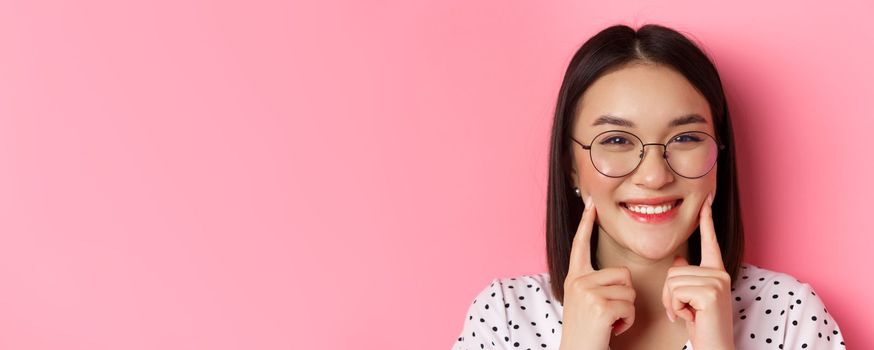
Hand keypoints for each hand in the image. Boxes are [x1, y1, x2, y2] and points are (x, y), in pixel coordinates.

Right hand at [559, 196, 636, 349]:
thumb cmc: (588, 333)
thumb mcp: (587, 302)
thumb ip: (597, 284)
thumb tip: (620, 275)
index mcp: (574, 278)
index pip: (581, 245)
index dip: (586, 223)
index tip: (591, 203)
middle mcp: (577, 281)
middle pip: (622, 273)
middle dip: (625, 296)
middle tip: (609, 315)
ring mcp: (587, 292)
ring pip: (629, 290)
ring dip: (627, 311)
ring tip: (609, 323)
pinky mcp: (599, 305)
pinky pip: (630, 305)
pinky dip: (627, 322)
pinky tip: (612, 329)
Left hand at [661, 192, 734, 349]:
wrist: (713, 347)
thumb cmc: (700, 324)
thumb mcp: (690, 298)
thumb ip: (686, 276)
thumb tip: (680, 259)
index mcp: (715, 272)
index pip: (709, 242)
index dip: (707, 221)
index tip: (707, 198)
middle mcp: (719, 273)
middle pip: (674, 270)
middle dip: (669, 294)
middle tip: (684, 310)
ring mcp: (717, 281)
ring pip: (672, 281)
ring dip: (672, 303)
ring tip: (688, 314)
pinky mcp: (711, 292)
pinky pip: (675, 292)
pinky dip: (675, 308)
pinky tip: (690, 317)